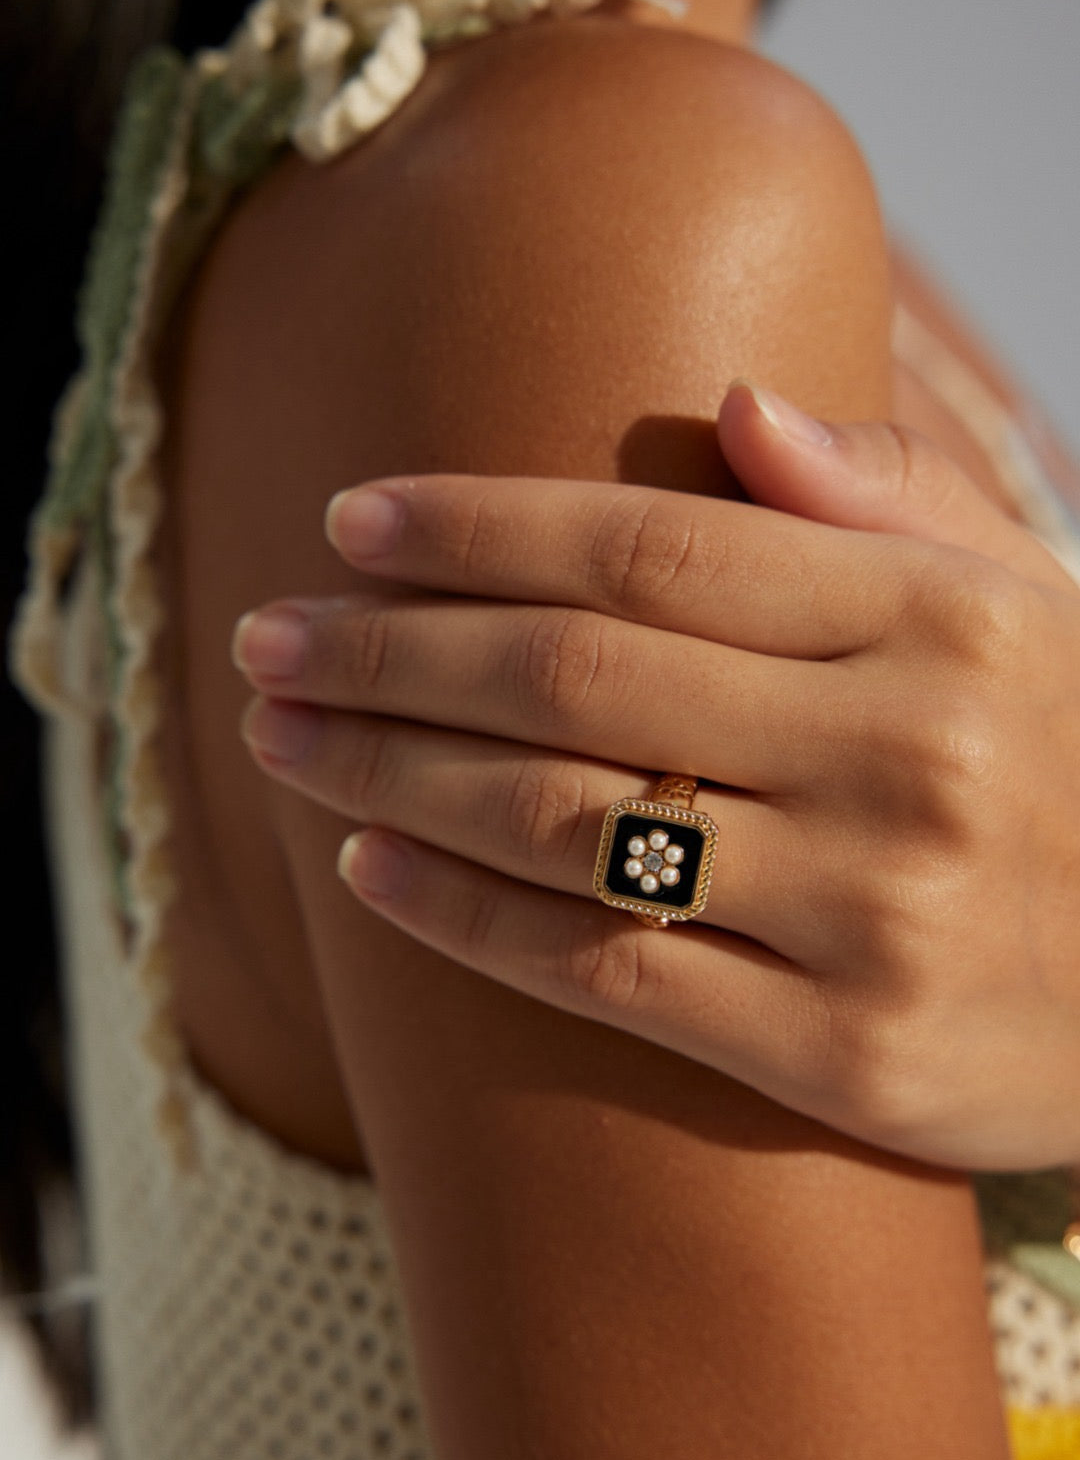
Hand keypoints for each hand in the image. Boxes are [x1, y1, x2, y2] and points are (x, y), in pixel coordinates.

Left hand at [232, 381, 1079, 1172]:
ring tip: (282, 743)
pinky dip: (472, 918)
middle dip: (391, 651)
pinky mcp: (846, 1056)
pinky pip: (614, 971)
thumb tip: (737, 403)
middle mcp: (898, 755)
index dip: (481, 529)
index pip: (654, 548)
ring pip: (566, 822)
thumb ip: (895, 497)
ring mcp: (870, 914)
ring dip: (393, 774)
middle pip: (575, 678)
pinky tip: (373, 871)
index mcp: (936, 620)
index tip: (352, 523)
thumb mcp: (1039, 601)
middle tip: (265, 641)